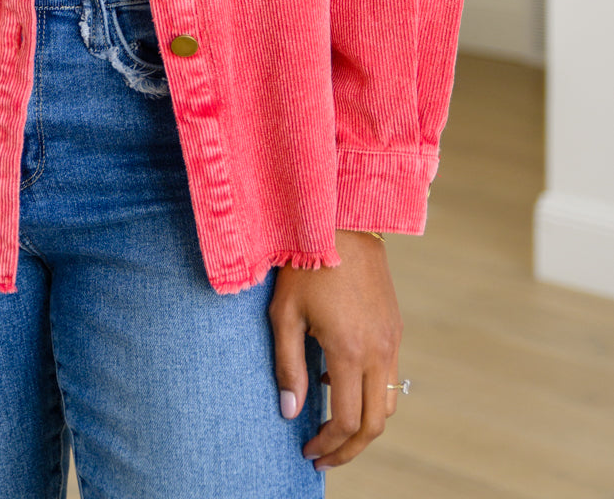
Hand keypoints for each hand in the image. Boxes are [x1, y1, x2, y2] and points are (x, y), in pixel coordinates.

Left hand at [269, 228, 402, 471]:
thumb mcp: (285, 313)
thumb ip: (288, 366)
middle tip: (324, 458)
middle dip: (351, 449)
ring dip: (364, 425)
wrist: (343, 220)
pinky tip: (340, 383)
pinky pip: (390, 375)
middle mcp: (378, 350)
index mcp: (349, 349)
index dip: (328, 446)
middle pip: (376, 424)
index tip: (308, 452)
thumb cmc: (305, 262)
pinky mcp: (395, 327)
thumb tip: (291, 412)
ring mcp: (391, 338)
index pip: (347, 420)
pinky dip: (371, 394)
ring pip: (389, 403)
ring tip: (332, 427)